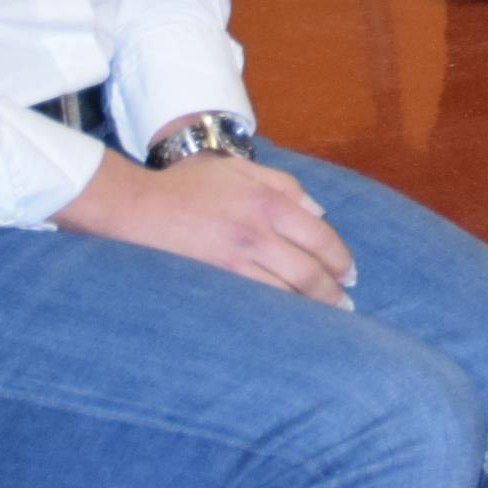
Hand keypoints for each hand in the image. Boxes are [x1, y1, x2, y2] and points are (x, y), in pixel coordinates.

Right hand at [57, 148, 354, 305]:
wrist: (137, 207)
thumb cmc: (188, 186)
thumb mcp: (240, 169)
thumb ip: (284, 185)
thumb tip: (319, 211)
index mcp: (268, 202)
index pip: (321, 238)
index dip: (340, 260)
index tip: (349, 274)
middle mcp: (258, 232)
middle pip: (309, 271)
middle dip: (332, 292)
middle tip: (344, 304)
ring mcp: (236, 259)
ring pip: (286, 291)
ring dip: (310, 308)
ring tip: (324, 317)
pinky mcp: (216, 279)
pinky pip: (257, 300)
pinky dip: (279, 310)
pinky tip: (288, 318)